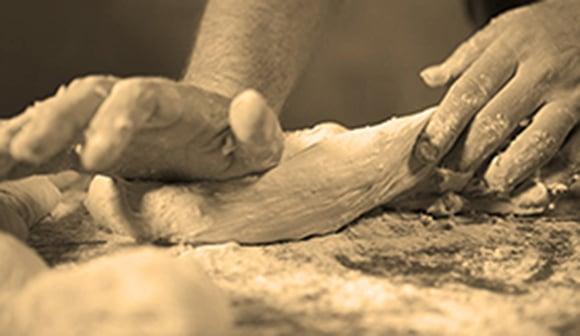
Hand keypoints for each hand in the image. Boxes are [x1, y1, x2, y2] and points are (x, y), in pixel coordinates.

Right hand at [0, 76, 283, 180]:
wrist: (211, 137)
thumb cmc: (234, 145)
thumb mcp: (259, 143)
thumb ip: (257, 128)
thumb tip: (249, 104)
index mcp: (173, 104)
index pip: (140, 98)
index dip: (115, 119)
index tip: (96, 157)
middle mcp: (131, 105)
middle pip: (87, 98)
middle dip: (55, 120)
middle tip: (25, 151)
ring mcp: (106, 122)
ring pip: (59, 115)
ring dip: (25, 132)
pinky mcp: (88, 145)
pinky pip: (48, 146)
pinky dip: (18, 153)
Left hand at [415, 0, 579, 193]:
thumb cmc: (547, 27)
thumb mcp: (503, 29)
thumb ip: (465, 57)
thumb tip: (429, 78)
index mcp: (512, 48)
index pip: (468, 92)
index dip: (443, 127)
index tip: (425, 152)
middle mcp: (543, 72)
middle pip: (496, 122)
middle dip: (467, 154)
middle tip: (449, 172)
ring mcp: (573, 95)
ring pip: (538, 142)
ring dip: (508, 170)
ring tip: (489, 183)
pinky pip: (573, 150)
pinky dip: (551, 169)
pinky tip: (531, 178)